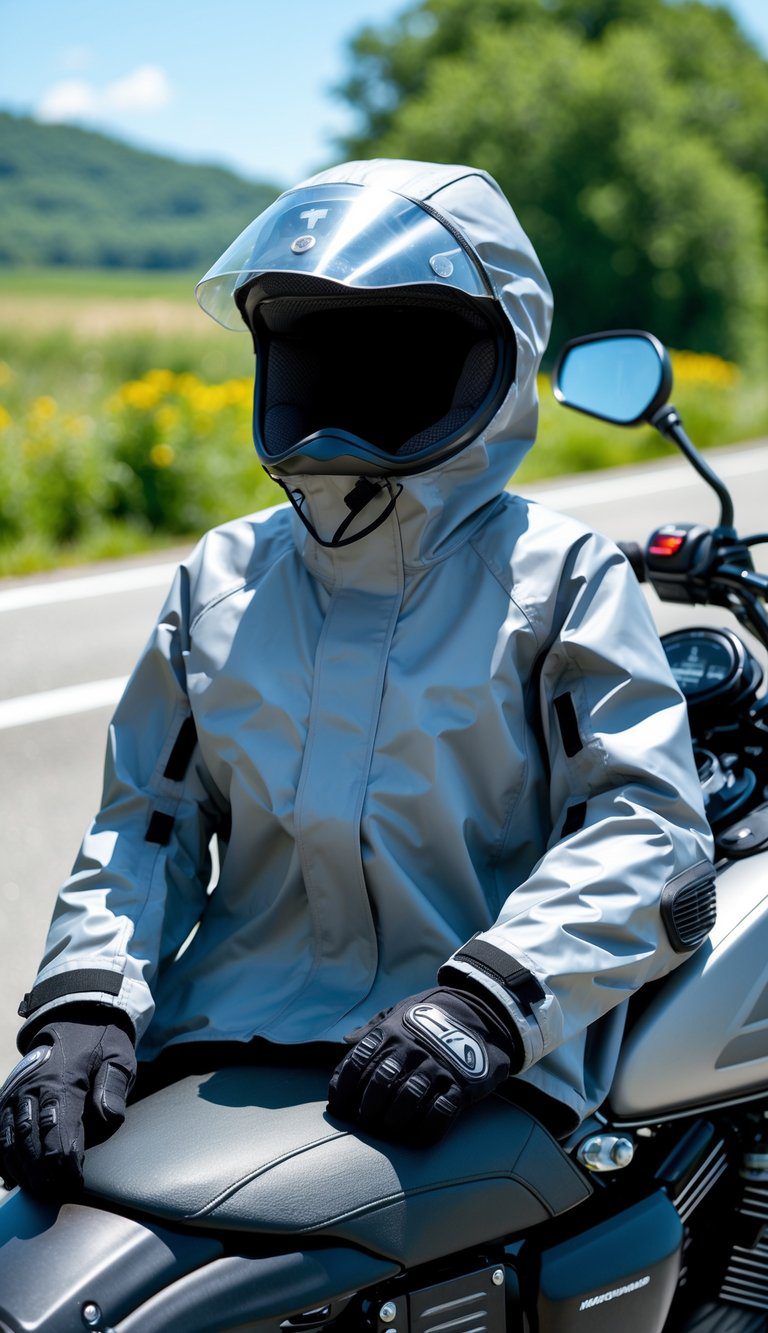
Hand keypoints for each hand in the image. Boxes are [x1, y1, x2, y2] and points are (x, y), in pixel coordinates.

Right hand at [0, 1013, 135, 1197]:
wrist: (73, 1015)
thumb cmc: (100, 1041)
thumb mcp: (118, 1056)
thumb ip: (114, 1087)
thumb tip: (108, 1119)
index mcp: (62, 1080)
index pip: (59, 1132)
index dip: (65, 1163)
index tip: (74, 1182)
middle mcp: (31, 1089)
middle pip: (30, 1142)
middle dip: (42, 1173)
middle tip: (56, 1193)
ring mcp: (15, 1093)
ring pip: (8, 1140)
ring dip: (21, 1169)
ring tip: (37, 1190)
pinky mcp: (7, 1097)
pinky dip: (3, 1156)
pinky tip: (14, 1176)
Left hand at [328, 985, 521, 1145]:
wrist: (482, 1012)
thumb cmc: (432, 1016)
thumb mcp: (401, 1012)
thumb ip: (374, 1028)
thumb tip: (346, 1042)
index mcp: (391, 1032)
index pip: (356, 1062)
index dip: (343, 1089)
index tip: (339, 1107)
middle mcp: (411, 1048)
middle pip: (379, 1085)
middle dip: (367, 1110)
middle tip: (365, 1124)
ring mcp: (437, 1065)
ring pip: (407, 1100)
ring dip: (393, 1121)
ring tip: (389, 1130)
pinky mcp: (462, 1082)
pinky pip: (441, 1112)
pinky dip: (426, 1130)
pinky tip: (417, 1138)